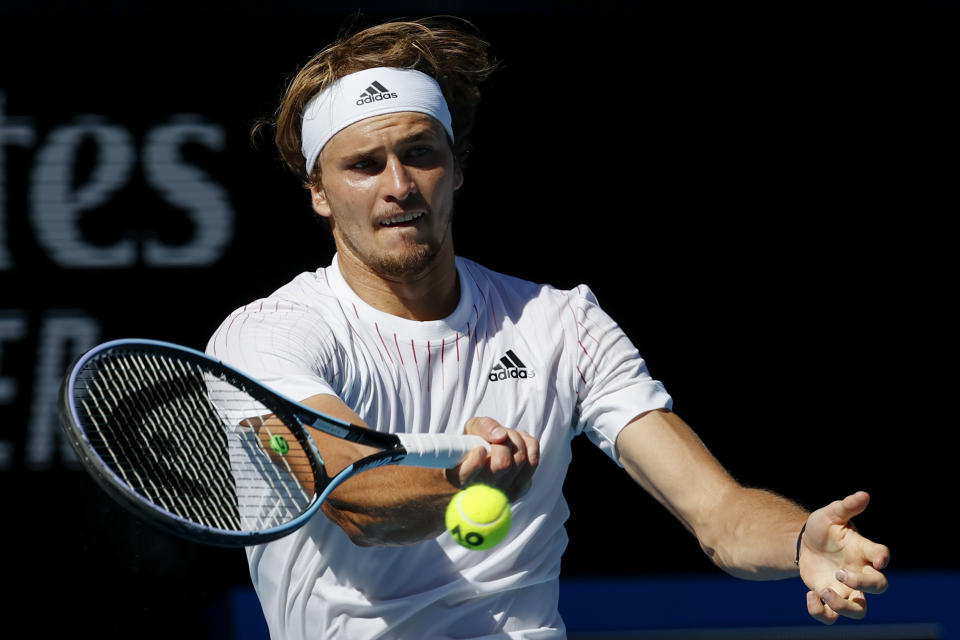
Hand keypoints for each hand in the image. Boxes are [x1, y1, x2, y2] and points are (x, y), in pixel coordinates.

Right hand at [447, 417, 538, 500]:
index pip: (467, 476)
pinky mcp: (520, 489)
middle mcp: (480, 492)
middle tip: (498, 436)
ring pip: (520, 460)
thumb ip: (482, 428)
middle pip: (502, 464)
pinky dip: (528, 445)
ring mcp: (502, 494)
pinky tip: (518, 442)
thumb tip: (501, 436)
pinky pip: (532, 462)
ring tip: (506, 437)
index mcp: (459, 477)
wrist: (489, 453)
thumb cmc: (476, 441)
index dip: (475, 462)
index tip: (480, 449)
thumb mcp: (472, 428)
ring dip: (515, 440)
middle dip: (503, 442)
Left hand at [799, 491, 889, 623]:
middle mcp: (860, 572)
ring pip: (859, 610)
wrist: (805, 544)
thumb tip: (864, 495)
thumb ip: (846, 506)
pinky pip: (832, 616)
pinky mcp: (830, 597)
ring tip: (823, 590)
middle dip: (862, 584)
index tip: (878, 560)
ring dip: (843, 606)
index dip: (882, 558)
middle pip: (879, 587)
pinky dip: (820, 612)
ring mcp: (846, 588)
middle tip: (839, 573)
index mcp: (862, 550)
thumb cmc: (823, 529)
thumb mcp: (830, 514)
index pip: (881, 555)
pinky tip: (810, 595)